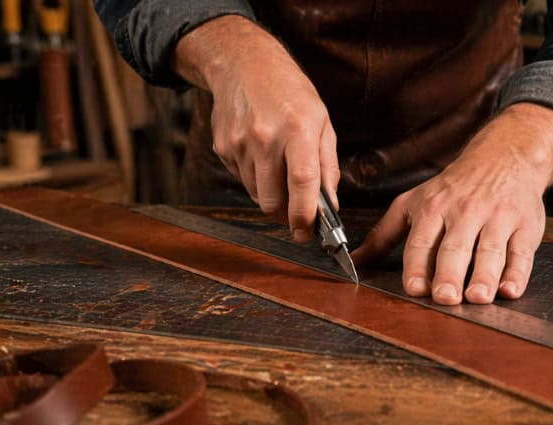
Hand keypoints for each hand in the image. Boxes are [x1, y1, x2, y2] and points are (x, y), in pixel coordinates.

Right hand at [174, 15, 338, 240]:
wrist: (244, 64)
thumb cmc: (290, 92)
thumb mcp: (322, 121)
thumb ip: (327, 166)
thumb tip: (329, 205)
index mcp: (297, 129)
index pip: (302, 183)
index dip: (305, 215)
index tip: (308, 233)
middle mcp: (265, 137)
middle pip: (272, 201)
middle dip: (286, 215)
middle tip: (297, 211)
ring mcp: (239, 143)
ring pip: (257, 195)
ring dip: (271, 195)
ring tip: (279, 169)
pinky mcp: (223, 148)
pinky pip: (242, 180)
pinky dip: (255, 179)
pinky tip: (261, 155)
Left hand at [352, 103, 552, 303]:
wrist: (503, 158)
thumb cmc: (452, 189)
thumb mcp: (412, 203)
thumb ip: (384, 236)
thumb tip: (354, 262)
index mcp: (433, 209)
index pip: (422, 241)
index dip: (418, 266)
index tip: (415, 288)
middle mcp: (464, 213)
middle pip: (455, 247)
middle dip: (449, 273)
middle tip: (445, 297)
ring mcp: (497, 218)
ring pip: (490, 250)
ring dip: (484, 275)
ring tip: (478, 297)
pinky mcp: (524, 226)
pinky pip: (521, 251)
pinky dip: (517, 272)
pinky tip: (510, 290)